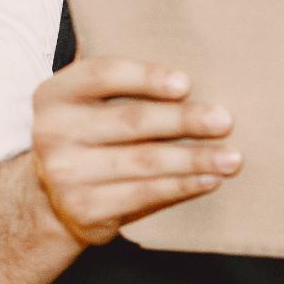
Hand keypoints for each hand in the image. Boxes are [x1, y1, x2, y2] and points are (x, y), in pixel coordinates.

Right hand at [29, 57, 239, 246]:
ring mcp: (66, 175)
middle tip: (225, 121)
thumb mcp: (86, 105)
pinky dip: (182, 186)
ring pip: (144, 162)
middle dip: (184, 120)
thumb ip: (120, 88)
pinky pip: (145, 195)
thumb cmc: (88, 139)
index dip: (146, 77)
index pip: (102, 75)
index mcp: (55, 95)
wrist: (52, 200)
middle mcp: (53, 133)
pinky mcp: (85, 209)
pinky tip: (209, 179)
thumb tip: (192, 81)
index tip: (186, 83)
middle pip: (131, 120)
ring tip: (231, 157)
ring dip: (195, 159)